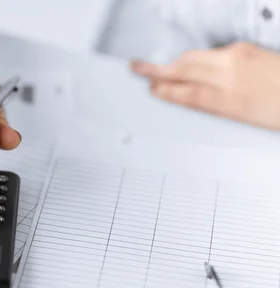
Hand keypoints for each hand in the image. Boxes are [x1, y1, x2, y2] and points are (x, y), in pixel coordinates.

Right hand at [130, 43, 279, 130]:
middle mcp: (230, 74)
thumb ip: (213, 107)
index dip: (163, 90)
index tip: (150, 89)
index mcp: (228, 99)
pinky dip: (196, 58)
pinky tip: (193, 64)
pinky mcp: (245, 48)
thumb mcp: (242, 120)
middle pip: (185, 69)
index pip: (185, 92)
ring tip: (160, 68)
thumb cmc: (279, 110)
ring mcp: (238, 58)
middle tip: (139, 68)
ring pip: (195, 57)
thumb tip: (188, 100)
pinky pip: (212, 52)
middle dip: (159, 70)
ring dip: (175, 63)